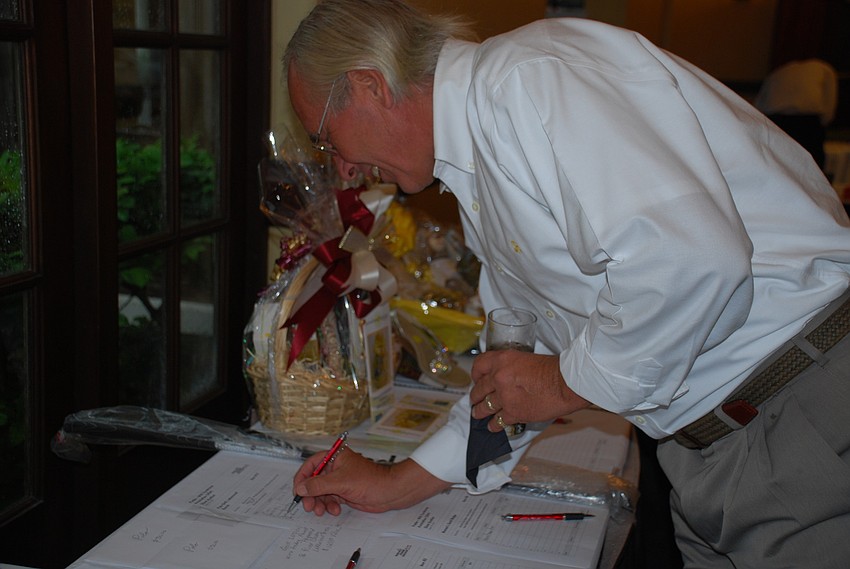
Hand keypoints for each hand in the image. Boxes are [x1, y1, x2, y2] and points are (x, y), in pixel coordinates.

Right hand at [292, 446, 450, 515]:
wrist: (390, 492)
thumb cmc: (370, 480)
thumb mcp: (341, 482)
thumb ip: (319, 485)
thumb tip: (300, 488)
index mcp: (335, 456)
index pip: (312, 464)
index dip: (303, 476)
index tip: (297, 490)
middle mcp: (336, 467)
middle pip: (314, 480)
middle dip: (311, 494)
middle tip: (309, 506)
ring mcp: (340, 480)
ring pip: (321, 492)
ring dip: (319, 502)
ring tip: (322, 511)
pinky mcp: (345, 492)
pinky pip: (330, 499)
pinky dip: (329, 506)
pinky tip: (335, 510)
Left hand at [469, 350, 589, 430]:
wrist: (565, 383)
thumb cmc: (553, 370)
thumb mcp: (526, 358)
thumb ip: (511, 367)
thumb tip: (506, 375)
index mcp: (502, 360)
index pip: (479, 365)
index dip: (475, 374)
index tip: (476, 378)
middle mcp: (499, 377)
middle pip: (479, 388)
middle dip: (476, 395)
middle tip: (475, 399)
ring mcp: (504, 396)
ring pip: (485, 406)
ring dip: (480, 411)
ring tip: (478, 414)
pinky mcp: (513, 412)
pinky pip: (498, 420)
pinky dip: (494, 425)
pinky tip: (492, 426)